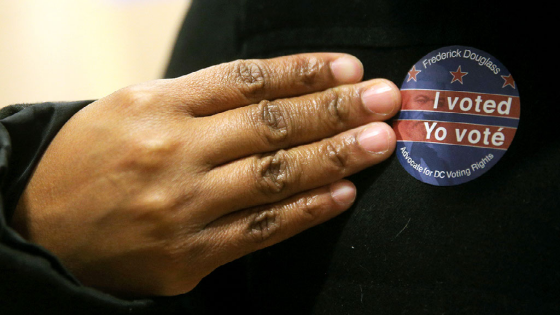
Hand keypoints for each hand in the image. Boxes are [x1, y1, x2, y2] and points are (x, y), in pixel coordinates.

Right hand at [11, 53, 400, 296]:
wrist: (37, 225)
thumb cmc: (92, 158)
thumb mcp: (134, 107)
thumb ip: (201, 99)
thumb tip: (278, 90)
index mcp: (156, 105)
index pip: (246, 80)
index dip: (303, 72)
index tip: (348, 70)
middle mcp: (171, 151)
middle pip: (268, 124)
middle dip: (333, 110)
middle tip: (385, 100)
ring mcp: (180, 207)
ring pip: (272, 176)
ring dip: (333, 157)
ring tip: (378, 141)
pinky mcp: (186, 256)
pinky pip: (259, 230)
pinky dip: (305, 212)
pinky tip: (342, 195)